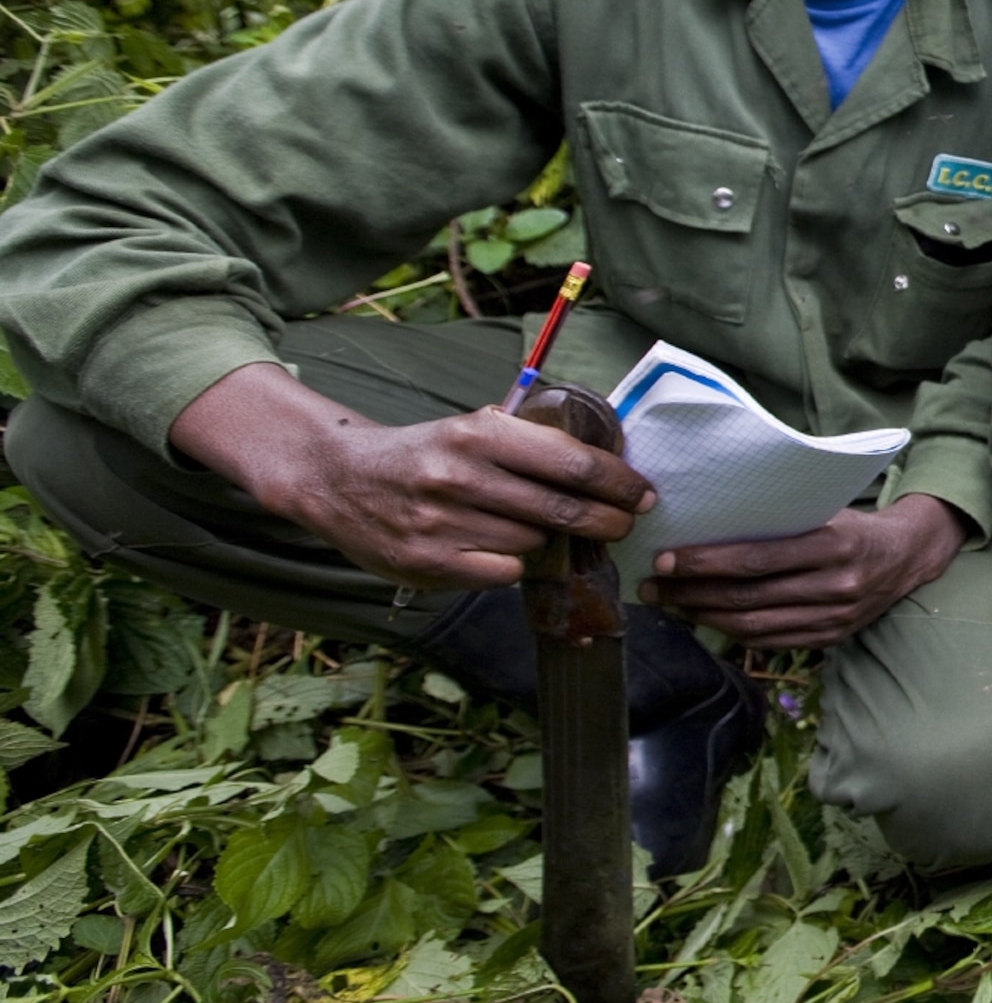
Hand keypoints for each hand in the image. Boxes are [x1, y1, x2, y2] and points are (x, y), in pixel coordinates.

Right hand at [170, 362, 654, 590]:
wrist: (337, 479)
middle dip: (607, 520)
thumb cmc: (423, 454)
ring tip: (545, 531)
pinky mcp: (426, 563)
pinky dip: (513, 565)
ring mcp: (441, 523)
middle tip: (625, 523)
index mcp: (478, 433)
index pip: (572, 462)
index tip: (643, 492)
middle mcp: (460, 476)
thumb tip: (605, 467)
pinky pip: (502, 573)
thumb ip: (529, 444)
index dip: (618, 481)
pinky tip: (504, 550)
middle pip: (561, 509)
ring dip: (550, 541)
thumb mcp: (472, 429)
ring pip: (533, 544)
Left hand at [642, 492, 969, 647]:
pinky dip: (731, 633)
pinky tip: (706, 618)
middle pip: (749, 598)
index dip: (707, 563)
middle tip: (653, 585)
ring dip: (703, 616)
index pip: (758, 560)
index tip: (666, 558)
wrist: (907, 556)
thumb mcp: (825, 509)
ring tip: (670, 603)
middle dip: (692, 593)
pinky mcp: (832, 639)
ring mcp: (836, 618)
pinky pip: (770, 642)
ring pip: (754, 626)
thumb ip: (779, 520)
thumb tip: (707, 525)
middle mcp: (838, 585)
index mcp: (836, 543)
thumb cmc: (853, 524)